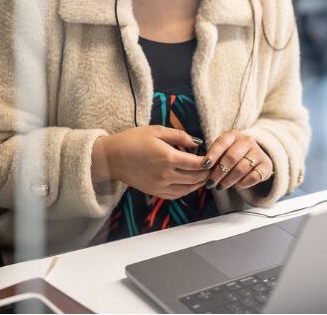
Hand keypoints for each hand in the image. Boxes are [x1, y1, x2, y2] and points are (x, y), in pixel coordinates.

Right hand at [91, 126, 209, 199]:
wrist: (111, 158)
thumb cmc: (132, 140)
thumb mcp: (156, 131)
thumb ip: (179, 135)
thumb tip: (196, 142)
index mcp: (168, 157)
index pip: (196, 163)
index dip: (208, 162)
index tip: (214, 158)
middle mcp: (166, 174)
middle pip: (194, 177)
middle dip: (207, 173)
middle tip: (214, 168)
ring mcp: (160, 185)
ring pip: (187, 189)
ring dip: (199, 183)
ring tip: (205, 176)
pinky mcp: (154, 191)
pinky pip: (176, 195)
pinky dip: (186, 191)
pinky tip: (191, 185)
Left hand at [203, 131, 272, 190]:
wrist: (255, 159)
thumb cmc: (232, 155)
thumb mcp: (222, 152)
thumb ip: (213, 157)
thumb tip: (201, 168)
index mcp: (233, 135)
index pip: (222, 143)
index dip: (212, 155)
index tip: (204, 166)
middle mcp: (247, 141)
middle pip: (231, 157)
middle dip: (219, 172)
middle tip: (211, 183)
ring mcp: (258, 152)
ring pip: (241, 169)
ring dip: (229, 180)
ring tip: (220, 186)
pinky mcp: (266, 165)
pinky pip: (253, 177)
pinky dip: (243, 183)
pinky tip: (237, 185)